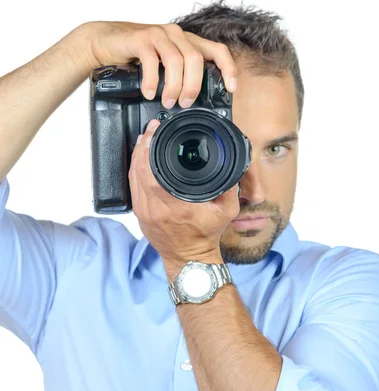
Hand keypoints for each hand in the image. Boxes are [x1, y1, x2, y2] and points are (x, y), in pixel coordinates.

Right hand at [83, 20, 236, 107]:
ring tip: (167, 101)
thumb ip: (178, 76)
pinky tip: (148, 92)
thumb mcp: (163, 67)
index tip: (231, 88)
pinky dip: (152, 81)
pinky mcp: (140, 39)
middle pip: (196, 59)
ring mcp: (158, 35)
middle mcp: (176, 35)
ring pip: (176, 60)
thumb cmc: (135, 57)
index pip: (216, 50)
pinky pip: (151, 61)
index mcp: (186, 42)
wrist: (104, 42)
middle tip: (185, 103)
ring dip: (173, 86)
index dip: (228, 68)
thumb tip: (192, 102)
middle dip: (193, 85)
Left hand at [129, 119, 239, 266]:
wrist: (190, 259)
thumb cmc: (206, 236)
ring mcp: (144, 213)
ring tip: (145, 140)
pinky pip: (133, 187)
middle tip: (150, 131)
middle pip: (138, 171)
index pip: (152, 172)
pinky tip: (141, 160)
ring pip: (132, 177)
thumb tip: (232, 164)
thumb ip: (229, 186)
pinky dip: (136, 171)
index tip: (155, 133)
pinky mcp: (140, 215)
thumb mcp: (226, 210)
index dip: (149, 149)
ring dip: (137, 156)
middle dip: (142, 146)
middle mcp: (155, 210)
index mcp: (175, 207)